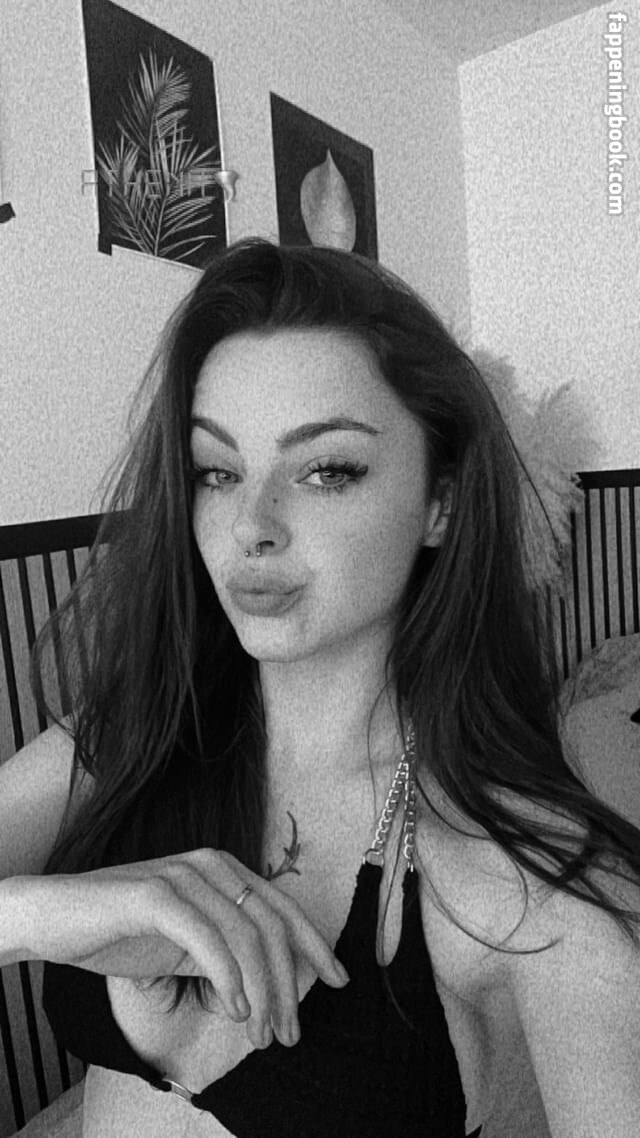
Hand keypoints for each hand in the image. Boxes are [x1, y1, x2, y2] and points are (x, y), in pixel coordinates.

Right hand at [16, 847, 348, 1048]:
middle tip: (290, 1033)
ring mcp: (184, 875)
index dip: (314, 946)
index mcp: (225, 870)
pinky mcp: (155, 893)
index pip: (282, 909)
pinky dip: (228, 976)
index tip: (339, 981)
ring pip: (245, 935)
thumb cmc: (122, 930)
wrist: (56, 916)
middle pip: (270, 926)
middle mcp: (212, 865)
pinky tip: (235, 1008)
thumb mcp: (186, 943)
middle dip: (289, 985)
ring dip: (262, 991)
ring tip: (261, 1032)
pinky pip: (206, 937)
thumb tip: (265, 989)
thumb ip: (226, 953)